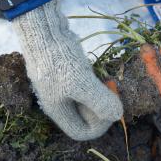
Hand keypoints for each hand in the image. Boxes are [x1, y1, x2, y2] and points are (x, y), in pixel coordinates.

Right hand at [13, 0, 122, 140]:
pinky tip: (97, 71)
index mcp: (57, 110)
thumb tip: (117, 116)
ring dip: (99, 94)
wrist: (42, 29)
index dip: (99, 126)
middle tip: (110, 89)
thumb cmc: (59, 59)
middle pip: (84, 118)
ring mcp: (59, 87)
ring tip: (106, 80)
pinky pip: (82, 86)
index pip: (81, 132)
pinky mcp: (63, 73)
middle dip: (101, 108)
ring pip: (85, 101)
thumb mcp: (81, 82)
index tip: (109, 108)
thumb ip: (100, 101)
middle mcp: (57, 102)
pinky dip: (93, 83)